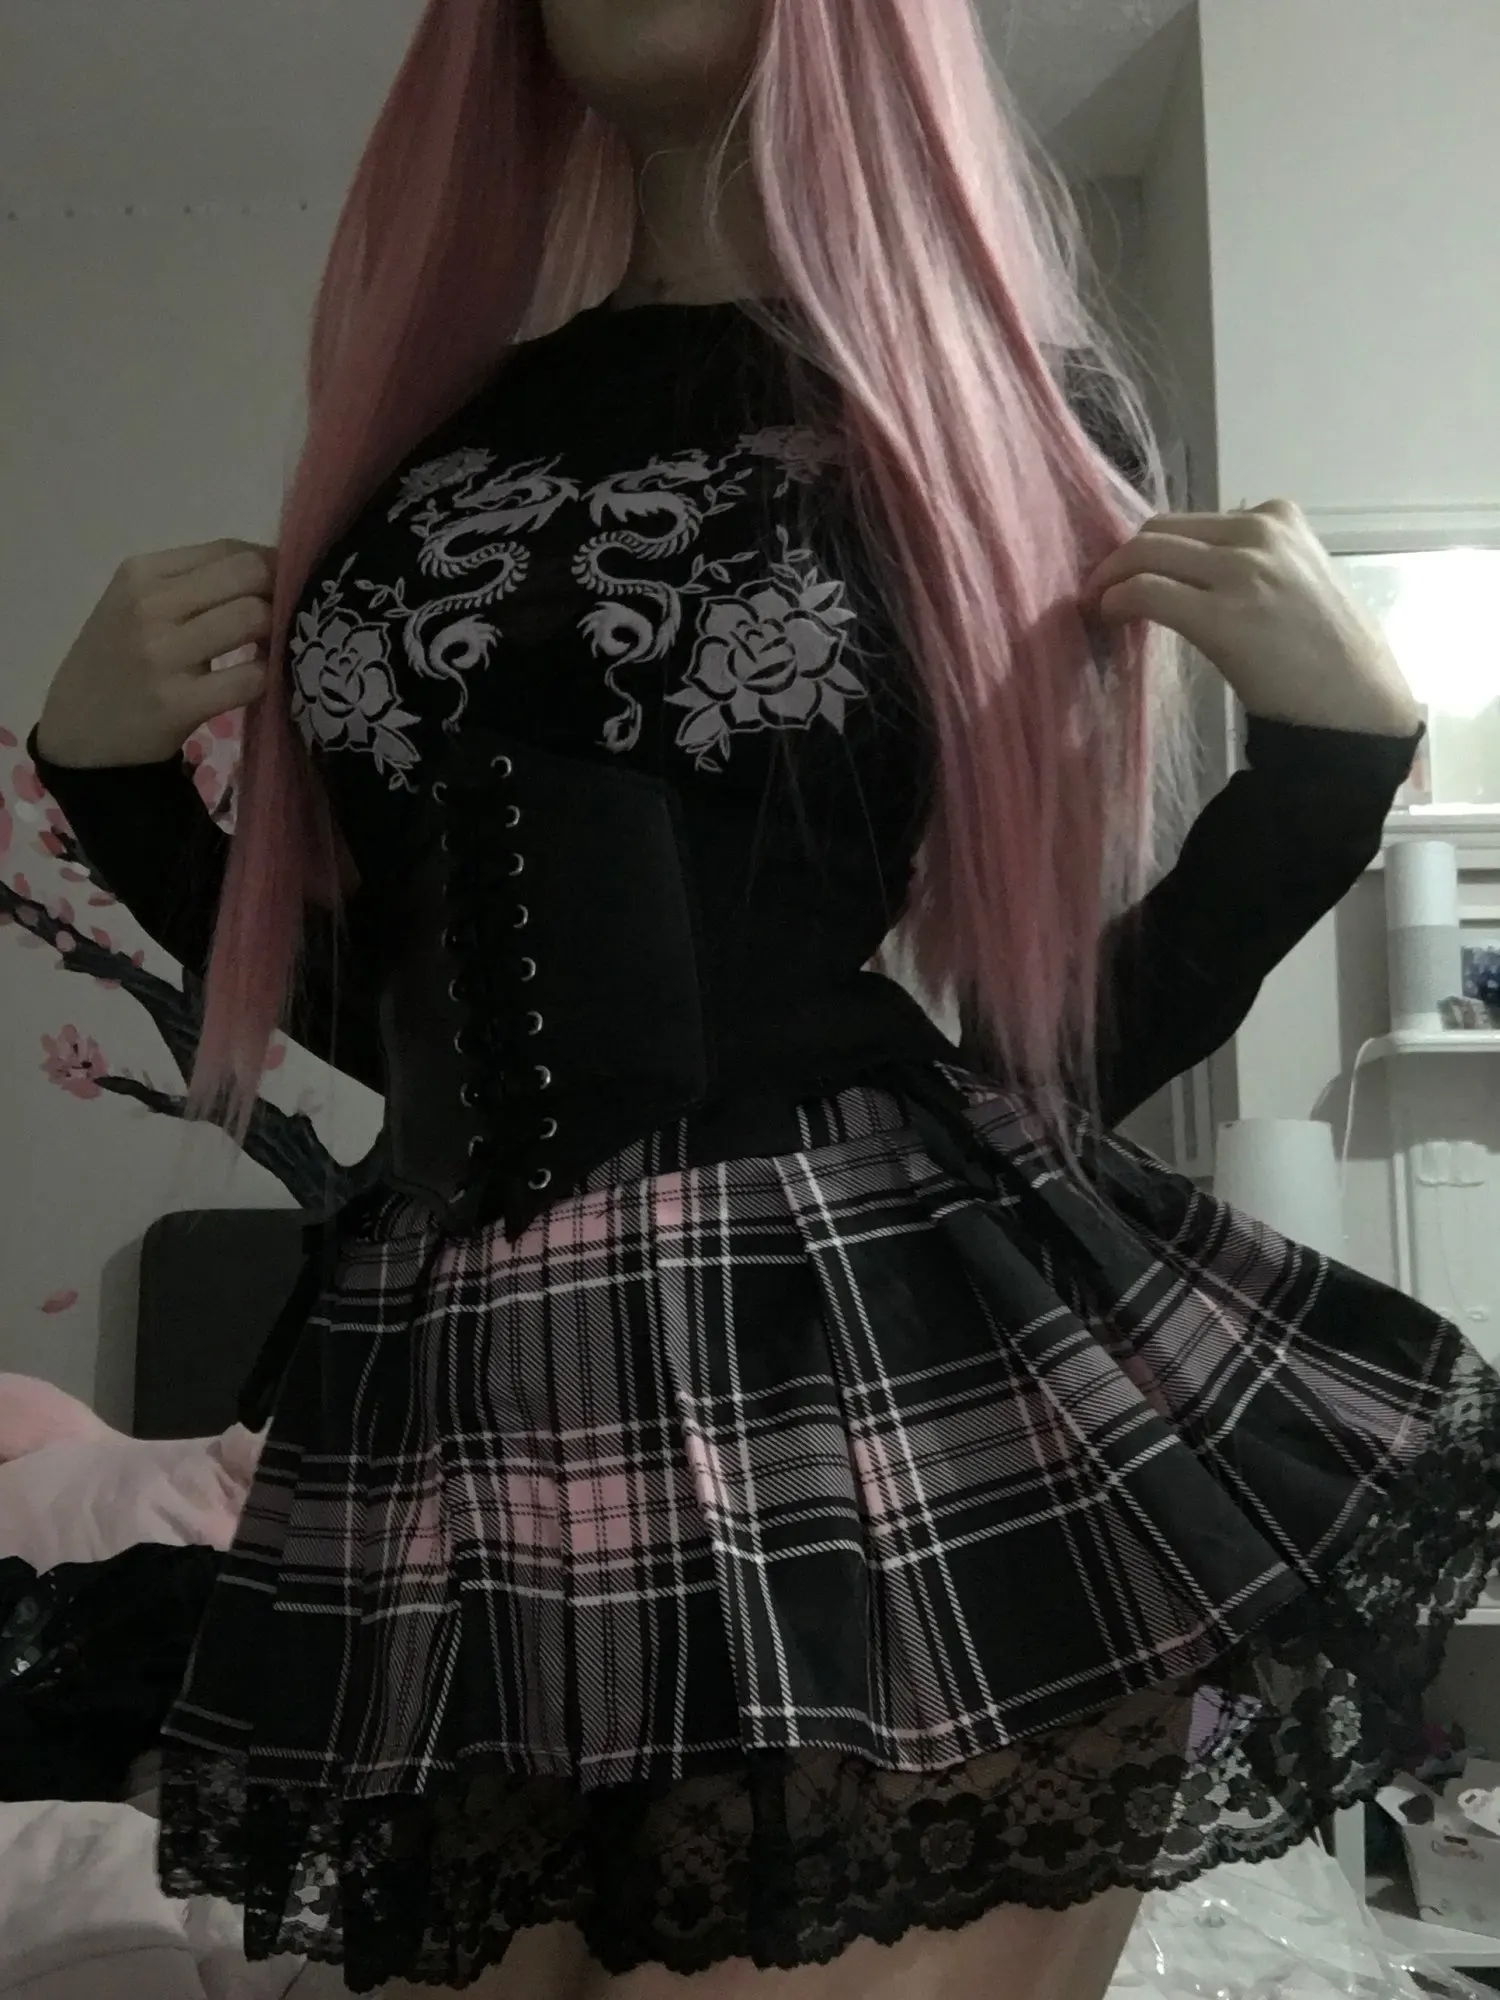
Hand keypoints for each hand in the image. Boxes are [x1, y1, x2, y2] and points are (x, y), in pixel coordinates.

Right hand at [35, 540, 276, 768]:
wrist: (78, 731)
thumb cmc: (119, 661)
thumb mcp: (138, 605)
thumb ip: (196, 582)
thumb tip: (272, 567)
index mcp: (141, 572)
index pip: (229, 550)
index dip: (270, 567)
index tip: (280, 591)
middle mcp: (149, 605)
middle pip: (250, 575)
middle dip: (279, 595)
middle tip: (284, 621)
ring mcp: (161, 654)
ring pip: (254, 617)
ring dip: (276, 634)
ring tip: (269, 650)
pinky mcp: (177, 703)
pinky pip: (250, 678)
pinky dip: (266, 678)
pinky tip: (255, 683)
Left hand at [1079, 499, 1422, 737]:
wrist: (1358, 699)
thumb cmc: (1329, 651)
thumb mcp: (1296, 577)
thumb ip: (1250, 561)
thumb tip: (1188, 569)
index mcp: (1279, 517)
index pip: (1191, 522)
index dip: (1150, 547)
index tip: (1130, 574)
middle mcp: (1259, 531)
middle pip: (1160, 530)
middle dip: (1122, 558)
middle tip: (1101, 590)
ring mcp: (1242, 571)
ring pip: (1146, 553)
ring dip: (1110, 578)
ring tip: (1099, 606)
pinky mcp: (1222, 615)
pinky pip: (1147, 592)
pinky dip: (1117, 600)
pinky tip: (1110, 618)